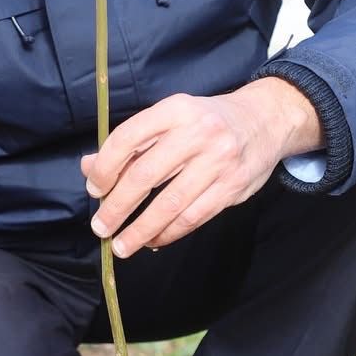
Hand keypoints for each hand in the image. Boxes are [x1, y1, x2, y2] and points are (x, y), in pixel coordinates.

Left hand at [80, 78, 322, 257]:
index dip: (106, 167)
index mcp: (175, 110)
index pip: (128, 138)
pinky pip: (193, 217)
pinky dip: (169, 233)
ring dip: (141, 230)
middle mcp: (197, 133)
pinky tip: (153, 240)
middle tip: (101, 228)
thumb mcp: (170, 118)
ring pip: (170, 204)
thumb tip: (91, 168)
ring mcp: (218, 161)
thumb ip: (132, 143)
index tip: (94, 189)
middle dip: (117, 206)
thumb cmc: (207, 121)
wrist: (265, 120)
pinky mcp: (232, 187)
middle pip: (146, 175)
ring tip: (122, 245)